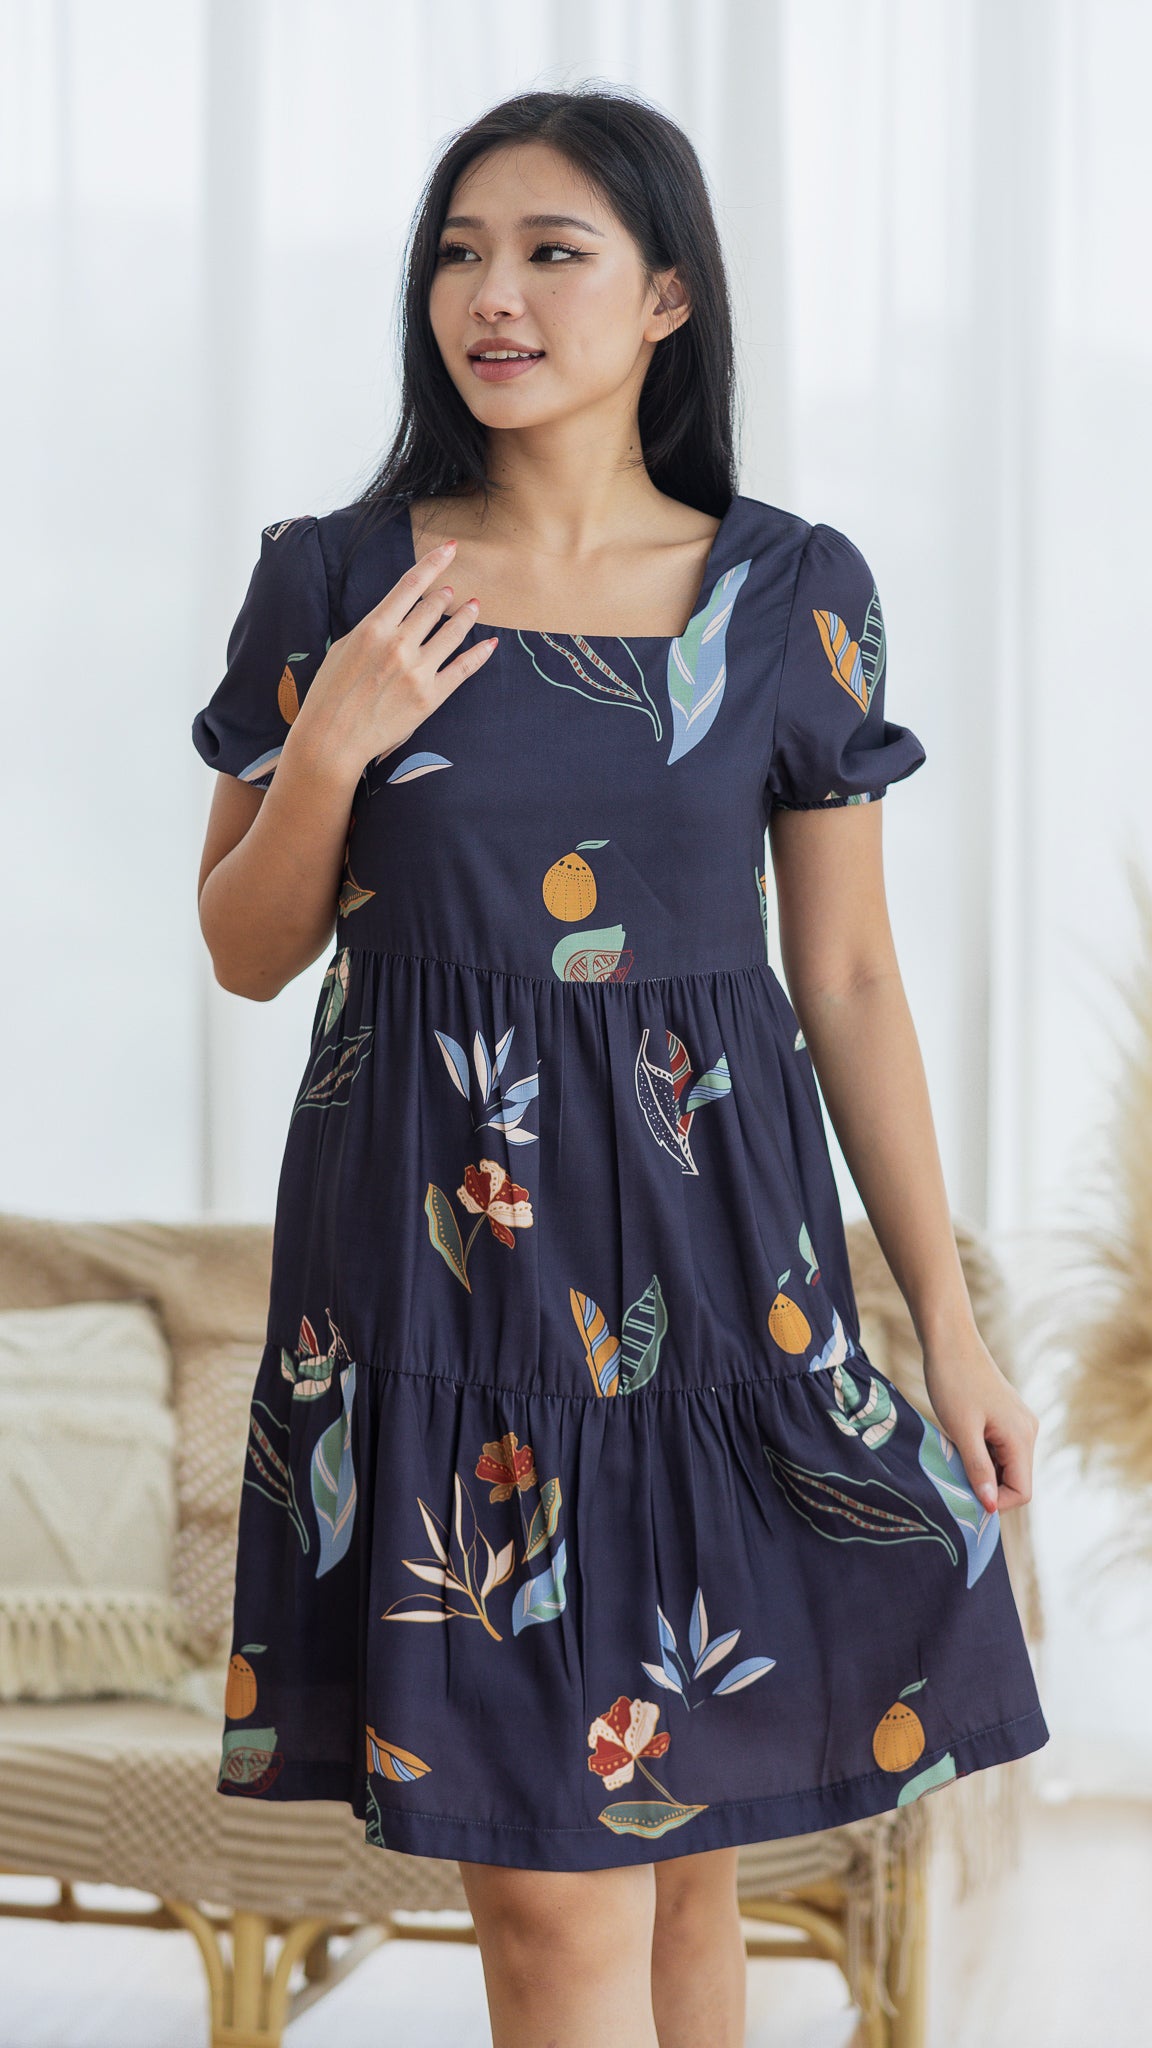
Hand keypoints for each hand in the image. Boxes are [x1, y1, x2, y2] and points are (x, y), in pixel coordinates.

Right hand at [290, 535, 496, 779]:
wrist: (333, 738)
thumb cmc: (331, 694)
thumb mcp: (344, 648)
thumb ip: (373, 628)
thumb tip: (396, 612)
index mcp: (374, 628)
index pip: (411, 584)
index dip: (434, 563)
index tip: (450, 549)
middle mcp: (399, 645)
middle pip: (433, 607)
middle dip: (445, 596)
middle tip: (451, 593)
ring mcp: (417, 671)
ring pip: (452, 633)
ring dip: (465, 616)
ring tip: (474, 606)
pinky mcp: (430, 697)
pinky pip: (463, 669)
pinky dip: (480, 654)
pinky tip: (490, 644)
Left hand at [920, 1327, 1039, 1515]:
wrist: (950, 1341)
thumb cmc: (953, 1382)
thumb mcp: (962, 1431)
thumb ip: (979, 1470)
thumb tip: (991, 1508)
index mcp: (1022, 1437)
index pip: (1022, 1491)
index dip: (996, 1502)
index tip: (964, 1496)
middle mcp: (1028, 1431)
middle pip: (1015, 1479)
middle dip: (987, 1486)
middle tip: (954, 1476)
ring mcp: (1019, 1422)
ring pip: (1005, 1465)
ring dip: (982, 1469)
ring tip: (954, 1455)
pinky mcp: (1007, 1416)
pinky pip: (1000, 1448)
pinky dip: (982, 1454)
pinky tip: (960, 1442)